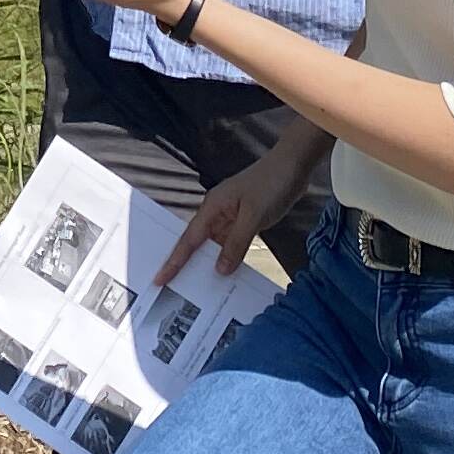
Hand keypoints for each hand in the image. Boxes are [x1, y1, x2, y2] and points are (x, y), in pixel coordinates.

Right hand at [164, 142, 309, 284]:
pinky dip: (229, 257)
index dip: (174, 261)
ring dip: (210, 263)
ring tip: (201, 289)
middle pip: (197, 243)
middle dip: (185, 264)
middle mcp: (217, 212)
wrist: (294, 164)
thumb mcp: (254, 216)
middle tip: (173, 289)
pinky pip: (231, 243)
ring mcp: (231, 216)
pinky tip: (229, 271)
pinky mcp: (244, 220)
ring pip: (215, 245)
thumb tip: (220, 269)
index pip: (189, 240)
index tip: (160, 278)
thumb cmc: (272, 182)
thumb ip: (236, 243)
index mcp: (212, 207)